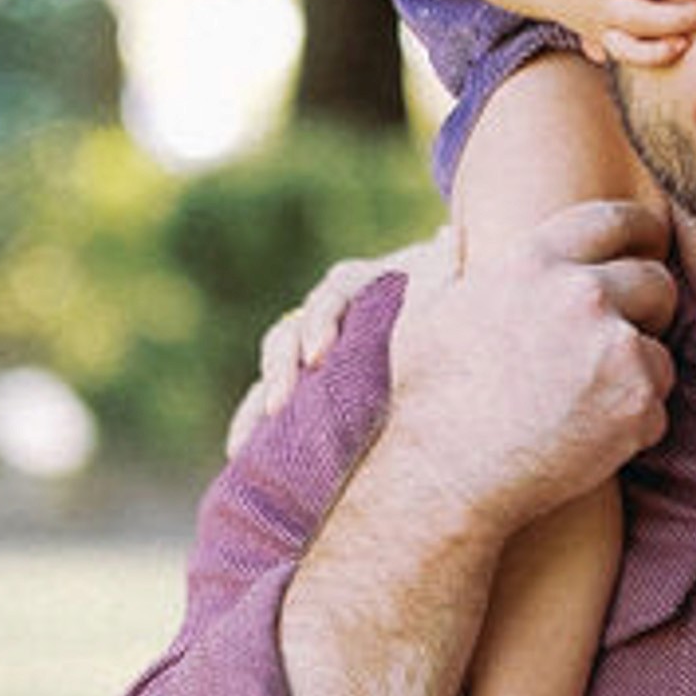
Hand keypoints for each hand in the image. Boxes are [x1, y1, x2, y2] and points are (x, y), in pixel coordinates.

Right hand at [223, 231, 450, 456]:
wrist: (431, 295)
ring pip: (273, 373)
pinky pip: (270, 399)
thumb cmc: (440, 285)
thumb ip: (446, 260)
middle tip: (278, 403)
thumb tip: (452, 238)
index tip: (319, 354)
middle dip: (281, 370)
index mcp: (355, 284)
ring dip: (257, 405)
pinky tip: (242, 457)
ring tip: (244, 444)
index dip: (320, 323)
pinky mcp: (305, 380)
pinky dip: (254, 425)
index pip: (329, 299)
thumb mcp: (445, 271)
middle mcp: (323, 313)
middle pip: (290, 335)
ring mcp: (308, 344)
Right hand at [383, 197, 677, 538]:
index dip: (638, 229)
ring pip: (659, 348)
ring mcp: (616, 347)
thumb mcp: (423, 314)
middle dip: (648, 306)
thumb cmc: (426, 399)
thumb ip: (444, 266)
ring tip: (587, 401)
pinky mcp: (637, 402)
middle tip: (623, 337)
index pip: (613, 220)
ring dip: (637, 372)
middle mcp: (582, 294)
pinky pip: (657, 404)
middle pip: (655, 279)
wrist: (443, 480)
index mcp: (534, 261)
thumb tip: (448, 238)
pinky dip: (633, 423)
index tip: (649, 241)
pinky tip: (588, 437)